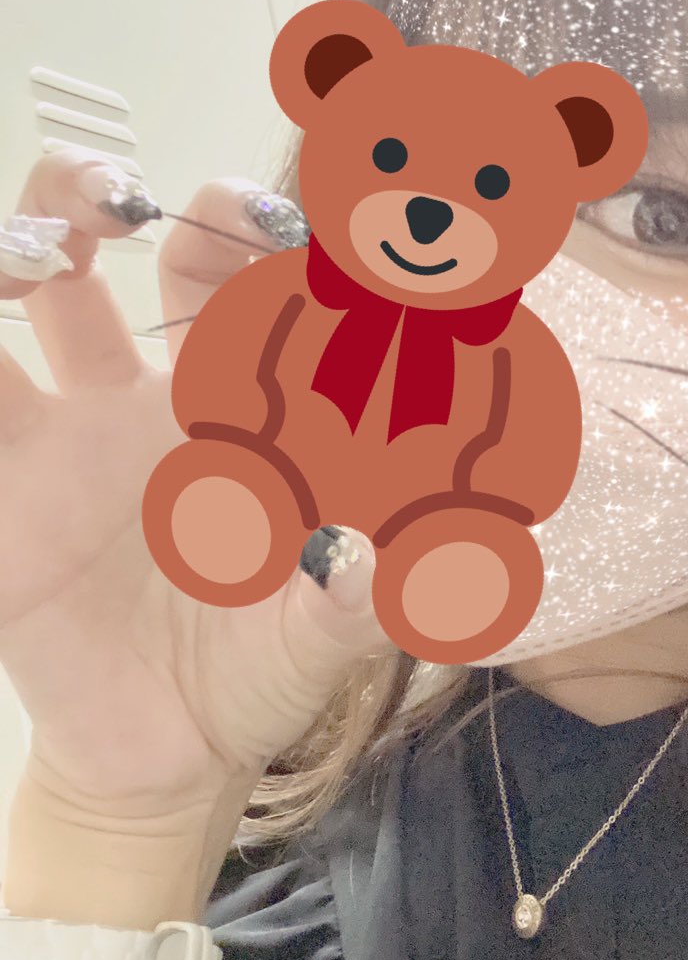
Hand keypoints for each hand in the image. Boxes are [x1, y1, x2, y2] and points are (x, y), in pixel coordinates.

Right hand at [0, 149, 392, 856]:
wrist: (162, 760)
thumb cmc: (260, 679)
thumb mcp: (323, 646)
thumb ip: (356, 605)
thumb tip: (377, 564)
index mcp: (250, 412)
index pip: (257, 287)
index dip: (267, 237)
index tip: (283, 215)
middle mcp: (158, 399)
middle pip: (143, 252)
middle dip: (142, 198)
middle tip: (139, 201)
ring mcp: (72, 433)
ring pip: (39, 291)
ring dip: (34, 235)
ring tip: (44, 249)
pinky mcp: (6, 485)